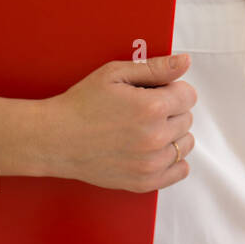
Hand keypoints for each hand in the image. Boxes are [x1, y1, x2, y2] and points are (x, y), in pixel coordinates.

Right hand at [42, 54, 196, 191]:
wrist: (56, 139)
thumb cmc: (82, 104)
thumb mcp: (115, 74)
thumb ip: (155, 68)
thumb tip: (185, 62)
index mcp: (151, 107)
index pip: (189, 95)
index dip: (172, 89)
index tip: (154, 92)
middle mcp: (155, 137)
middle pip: (187, 118)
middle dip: (171, 110)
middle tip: (142, 110)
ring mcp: (151, 163)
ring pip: (185, 144)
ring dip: (173, 134)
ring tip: (145, 129)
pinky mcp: (144, 181)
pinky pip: (180, 170)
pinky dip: (173, 160)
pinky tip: (153, 149)